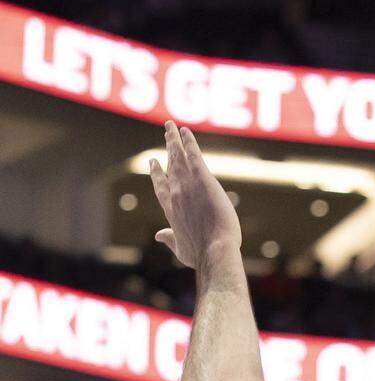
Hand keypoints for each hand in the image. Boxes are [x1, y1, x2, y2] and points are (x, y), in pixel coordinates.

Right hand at [149, 122, 242, 267]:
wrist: (214, 251)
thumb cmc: (200, 254)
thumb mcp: (180, 248)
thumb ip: (169, 239)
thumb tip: (160, 236)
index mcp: (170, 209)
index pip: (160, 186)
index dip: (157, 172)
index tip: (154, 162)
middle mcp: (174, 193)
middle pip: (168, 165)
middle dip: (167, 148)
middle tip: (166, 134)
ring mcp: (187, 185)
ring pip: (178, 156)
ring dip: (174, 139)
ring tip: (171, 126)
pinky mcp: (203, 180)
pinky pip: (193, 155)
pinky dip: (188, 142)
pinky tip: (185, 131)